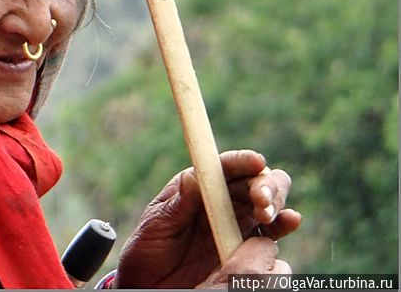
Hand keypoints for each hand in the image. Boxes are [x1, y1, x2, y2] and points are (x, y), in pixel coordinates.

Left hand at [113, 150, 301, 288]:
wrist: (152, 280)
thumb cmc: (150, 245)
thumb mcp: (157, 222)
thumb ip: (177, 203)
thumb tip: (192, 176)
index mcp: (199, 185)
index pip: (225, 166)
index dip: (242, 160)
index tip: (255, 161)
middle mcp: (224, 200)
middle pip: (256, 181)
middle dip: (265, 184)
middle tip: (260, 198)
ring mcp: (239, 223)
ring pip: (269, 203)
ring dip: (275, 203)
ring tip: (266, 214)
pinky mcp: (249, 248)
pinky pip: (272, 233)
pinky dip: (284, 224)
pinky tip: (290, 221)